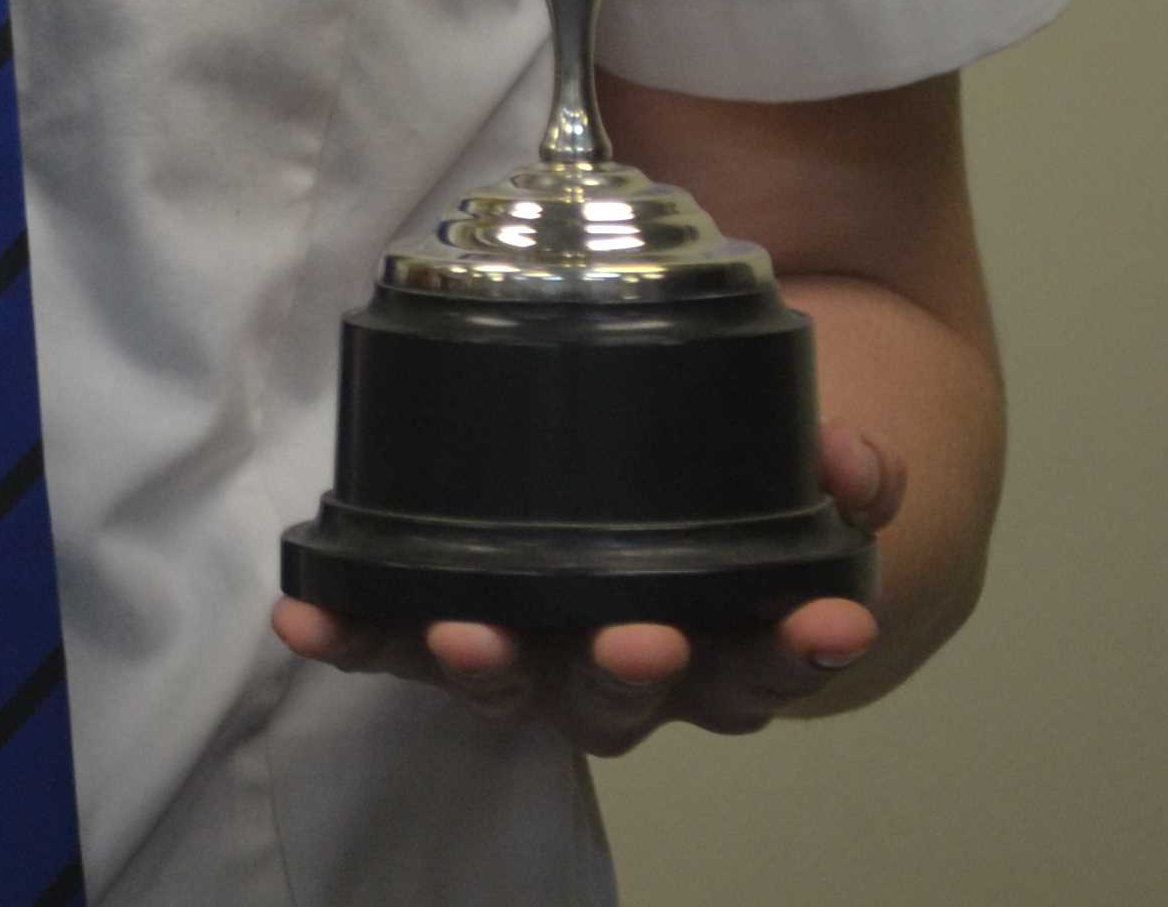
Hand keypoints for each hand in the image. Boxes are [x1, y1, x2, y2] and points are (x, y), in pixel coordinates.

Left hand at [271, 425, 904, 752]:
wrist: (653, 482)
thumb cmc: (721, 491)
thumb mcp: (793, 469)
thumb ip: (842, 467)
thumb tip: (860, 466)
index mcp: (718, 643)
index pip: (763, 667)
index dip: (793, 653)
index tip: (827, 623)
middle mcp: (620, 668)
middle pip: (625, 700)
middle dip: (628, 672)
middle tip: (638, 638)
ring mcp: (531, 651)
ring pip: (514, 686)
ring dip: (488, 665)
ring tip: (467, 631)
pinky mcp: (444, 620)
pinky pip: (393, 641)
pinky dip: (353, 634)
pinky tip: (308, 611)